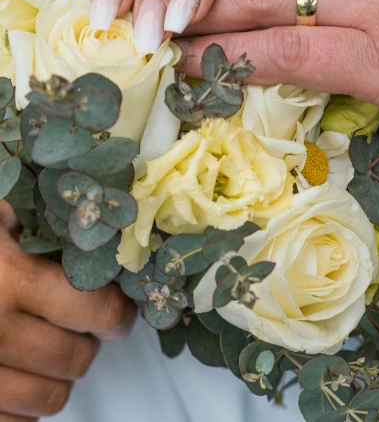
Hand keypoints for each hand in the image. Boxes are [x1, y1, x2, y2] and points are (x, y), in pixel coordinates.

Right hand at [0, 206, 135, 419]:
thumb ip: (31, 225)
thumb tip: (95, 237)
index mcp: (6, 279)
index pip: (94, 311)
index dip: (116, 313)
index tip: (118, 310)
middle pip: (75, 359)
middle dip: (86, 341)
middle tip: (78, 324)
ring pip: (49, 400)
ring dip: (55, 376)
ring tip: (42, 348)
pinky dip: (21, 407)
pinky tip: (12, 375)